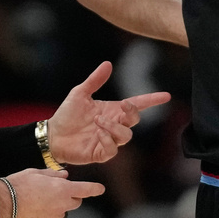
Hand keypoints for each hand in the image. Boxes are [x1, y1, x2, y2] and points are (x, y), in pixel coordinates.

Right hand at [0, 168, 103, 217]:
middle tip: (56, 192)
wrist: (2, 204)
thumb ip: (54, 174)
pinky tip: (33, 211)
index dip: (94, 189)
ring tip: (38, 202)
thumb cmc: (19, 185)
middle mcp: (61, 206)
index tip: (100, 189)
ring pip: (61, 213)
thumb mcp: (36, 172)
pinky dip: (46, 217)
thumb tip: (65, 176)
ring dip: (56, 207)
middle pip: (75, 203)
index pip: (85, 190)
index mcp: (62, 190)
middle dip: (70, 197)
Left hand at [48, 61, 170, 164]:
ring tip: (98, 121)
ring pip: (125, 136)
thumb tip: (108, 64)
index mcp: (112, 110)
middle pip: (134, 120)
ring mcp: (108, 140)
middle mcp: (113, 125)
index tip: (166, 96)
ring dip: (115, 127)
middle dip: (132, 113)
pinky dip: (107, 141)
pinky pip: (112, 150)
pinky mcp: (100, 153)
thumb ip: (95, 80)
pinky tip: (97, 134)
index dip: (152, 100)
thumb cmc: (67, 115)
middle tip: (121, 105)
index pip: (137, 105)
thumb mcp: (80, 93)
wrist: (52, 134)